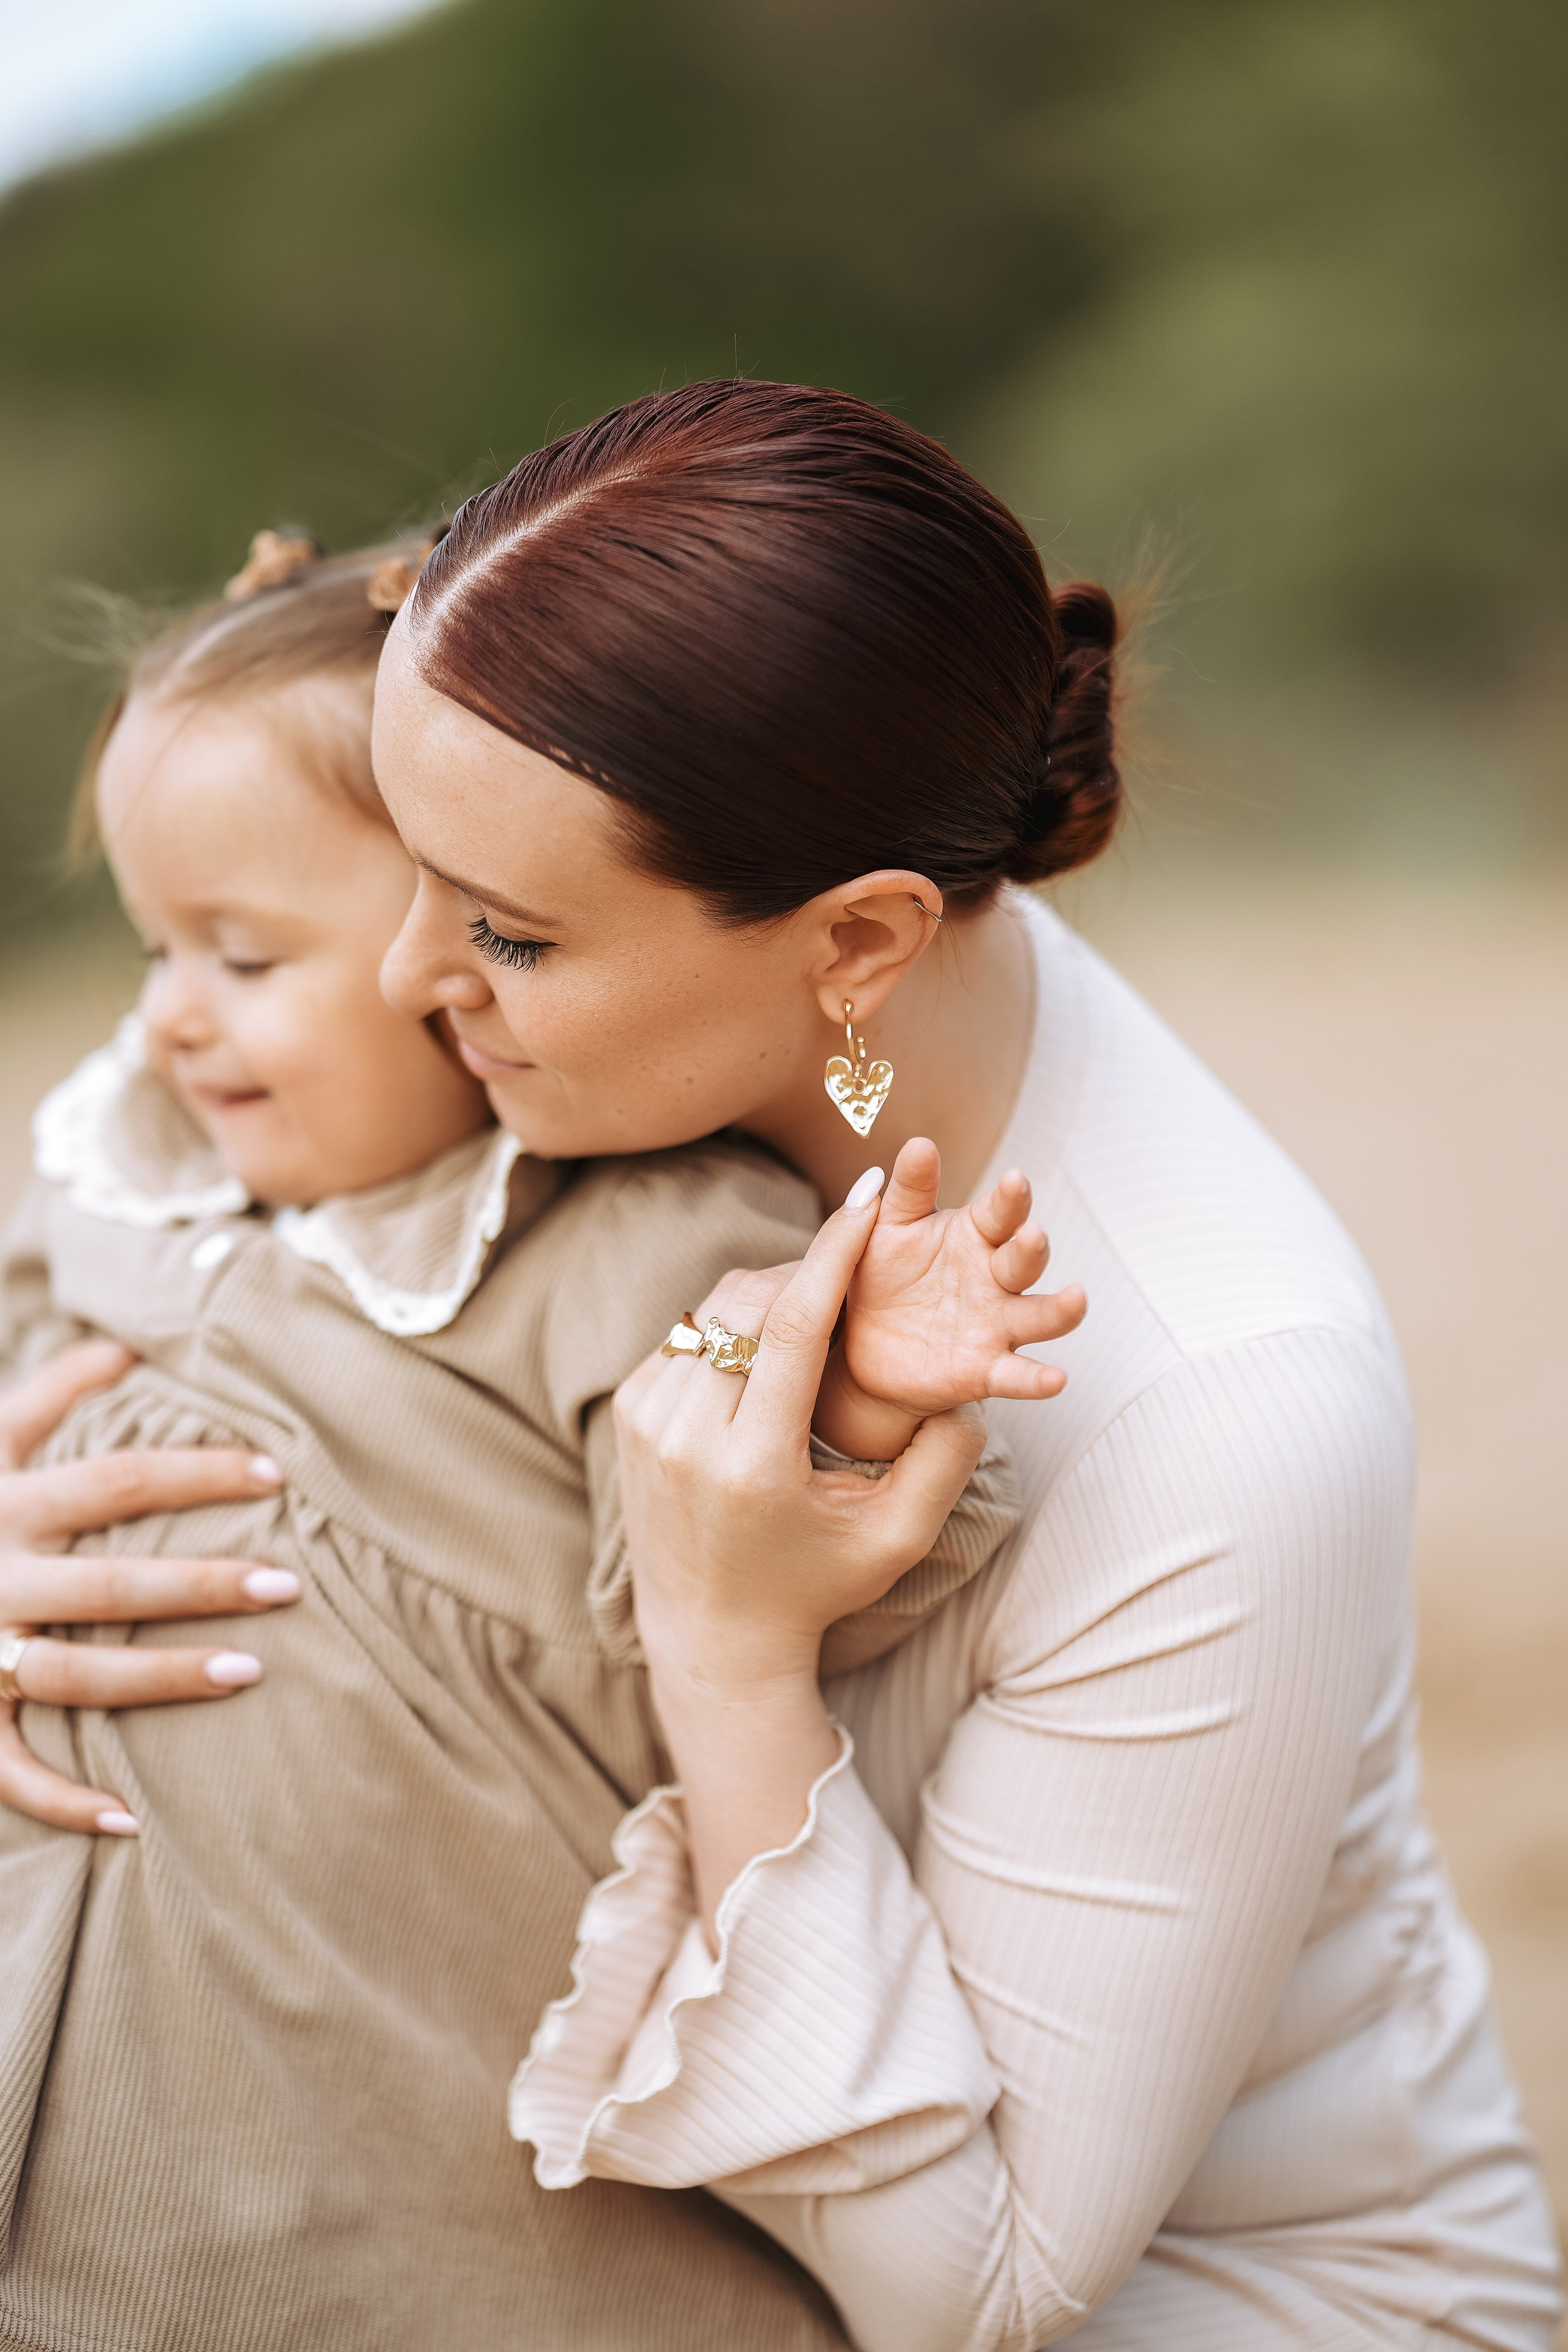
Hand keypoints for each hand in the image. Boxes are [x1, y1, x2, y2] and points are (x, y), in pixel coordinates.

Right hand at [0, 1340, 296, 1836]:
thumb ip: (50, 1393)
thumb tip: (127, 1346)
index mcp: (5, 1501)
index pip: (118, 1479)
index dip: (197, 1471)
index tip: (275, 1470)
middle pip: (110, 1584)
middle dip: (202, 1584)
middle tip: (288, 1584)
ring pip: (73, 1675)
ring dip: (159, 1680)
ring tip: (249, 1673)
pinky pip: (7, 1771)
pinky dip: (61, 1801)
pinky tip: (131, 1819)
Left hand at [614, 1201, 983, 1929]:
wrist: (710, 1637)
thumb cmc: (813, 1586)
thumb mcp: (894, 1538)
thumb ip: (944, 1462)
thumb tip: (970, 1383)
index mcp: (751, 1462)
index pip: (792, 1323)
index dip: (834, 1249)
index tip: (868, 1196)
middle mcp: (686, 1434)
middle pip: (751, 1301)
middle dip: (810, 1267)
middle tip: (857, 1258)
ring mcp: (646, 1419)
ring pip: (716, 1309)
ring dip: (772, 1292)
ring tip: (821, 1305)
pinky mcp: (628, 1411)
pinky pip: (690, 1333)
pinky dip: (734, 1325)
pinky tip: (771, 1345)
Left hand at [816, 1138, 1084, 1455]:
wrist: (865, 1346)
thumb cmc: (883, 1274)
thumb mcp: (888, 1228)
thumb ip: (908, 1190)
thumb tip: (920, 1142)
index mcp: (974, 1235)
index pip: (1000, 1212)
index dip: (1010, 1197)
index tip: (1014, 1179)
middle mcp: (995, 1278)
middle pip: (1023, 1260)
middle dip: (1031, 1248)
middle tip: (1031, 1235)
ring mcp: (997, 1325)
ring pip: (1038, 1315)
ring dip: (1060, 1310)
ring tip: (1076, 1299)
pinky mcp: (986, 1370)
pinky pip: (1017, 1374)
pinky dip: (1037, 1378)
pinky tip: (1055, 1378)